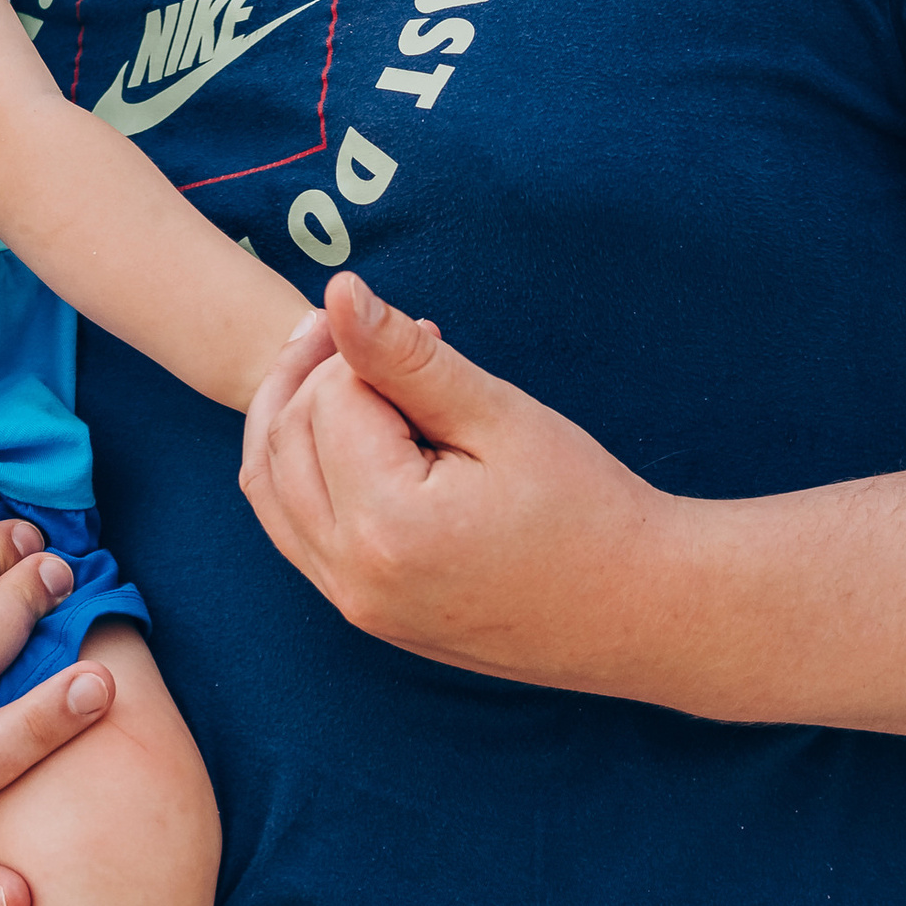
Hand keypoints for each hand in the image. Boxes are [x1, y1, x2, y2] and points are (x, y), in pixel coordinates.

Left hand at [238, 274, 680, 692]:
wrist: (636, 610)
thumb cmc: (587, 508)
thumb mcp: (500, 418)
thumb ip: (406, 357)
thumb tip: (338, 291)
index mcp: (389, 526)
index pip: (331, 401)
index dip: (368, 353)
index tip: (433, 338)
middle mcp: (353, 576)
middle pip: (283, 441)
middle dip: (317, 375)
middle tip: (375, 335)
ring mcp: (353, 604)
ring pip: (269, 490)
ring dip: (289, 418)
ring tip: (340, 367)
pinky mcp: (363, 614)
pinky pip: (293, 533)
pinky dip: (297, 473)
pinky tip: (339, 433)